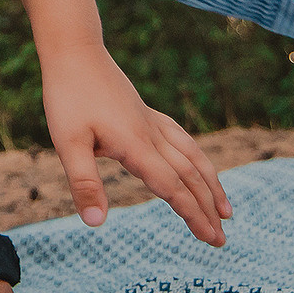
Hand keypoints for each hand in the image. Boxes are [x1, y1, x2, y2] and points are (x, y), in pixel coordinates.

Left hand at [42, 45, 230, 244]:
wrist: (74, 51)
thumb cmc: (68, 96)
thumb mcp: (67, 143)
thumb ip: (84, 183)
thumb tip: (96, 223)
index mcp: (135, 146)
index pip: (172, 188)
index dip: (193, 215)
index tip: (212, 239)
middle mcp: (151, 135)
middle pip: (189, 177)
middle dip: (208, 209)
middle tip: (222, 241)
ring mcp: (151, 122)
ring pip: (192, 157)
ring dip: (211, 185)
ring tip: (226, 209)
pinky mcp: (145, 113)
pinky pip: (181, 140)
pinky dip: (197, 158)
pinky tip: (197, 164)